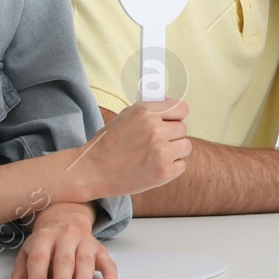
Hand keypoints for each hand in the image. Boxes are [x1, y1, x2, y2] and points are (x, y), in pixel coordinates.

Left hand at [8, 203, 115, 278]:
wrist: (66, 218)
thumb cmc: (47, 241)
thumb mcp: (29, 251)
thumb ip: (22, 270)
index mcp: (45, 237)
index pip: (40, 258)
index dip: (38, 277)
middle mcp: (66, 236)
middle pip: (64, 259)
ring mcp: (85, 241)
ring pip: (85, 259)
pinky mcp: (99, 248)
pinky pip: (107, 261)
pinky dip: (110, 276)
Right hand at [57, 100, 190, 201]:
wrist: (92, 171)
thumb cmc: (106, 144)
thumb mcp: (125, 116)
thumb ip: (149, 111)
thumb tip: (169, 105)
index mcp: (145, 112)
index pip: (181, 108)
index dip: (177, 115)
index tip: (173, 119)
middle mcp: (156, 130)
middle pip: (183, 128)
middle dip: (172, 134)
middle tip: (158, 141)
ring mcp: (161, 152)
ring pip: (186, 146)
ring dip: (175, 150)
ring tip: (157, 154)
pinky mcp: (163, 172)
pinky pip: (181, 165)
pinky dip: (172, 167)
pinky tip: (155, 166)